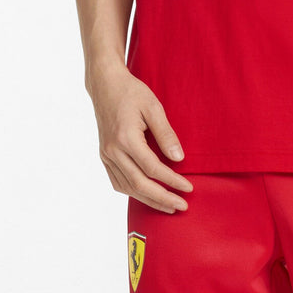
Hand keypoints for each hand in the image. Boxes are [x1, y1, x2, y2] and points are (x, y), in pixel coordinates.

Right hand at [87, 62, 193, 212]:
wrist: (105, 85)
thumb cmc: (132, 92)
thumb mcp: (153, 107)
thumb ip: (165, 134)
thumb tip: (178, 158)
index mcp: (126, 138)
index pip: (153, 168)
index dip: (172, 181)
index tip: (188, 188)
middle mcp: (113, 151)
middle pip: (139, 184)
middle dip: (162, 198)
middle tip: (182, 206)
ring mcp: (106, 155)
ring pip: (127, 188)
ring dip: (148, 200)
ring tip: (168, 206)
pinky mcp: (104, 156)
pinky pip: (117, 181)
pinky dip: (132, 192)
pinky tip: (146, 195)